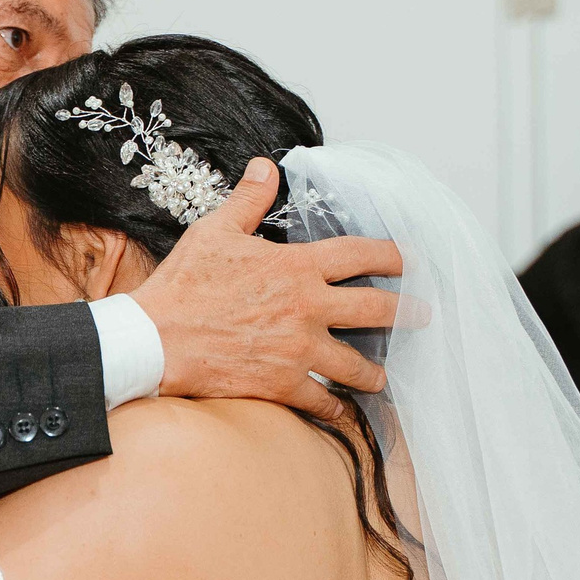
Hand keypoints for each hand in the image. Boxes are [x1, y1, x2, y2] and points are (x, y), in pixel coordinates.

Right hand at [136, 158, 401, 414]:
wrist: (154, 339)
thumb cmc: (183, 285)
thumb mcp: (215, 231)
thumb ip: (248, 199)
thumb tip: (265, 168)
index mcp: (296, 267)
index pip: (361, 255)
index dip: (393, 255)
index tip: (411, 260)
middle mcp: (308, 308)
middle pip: (377, 309)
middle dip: (408, 312)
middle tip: (424, 315)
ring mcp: (299, 350)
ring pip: (357, 365)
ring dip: (375, 371)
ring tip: (384, 375)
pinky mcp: (282, 385)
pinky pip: (323, 402)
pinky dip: (337, 409)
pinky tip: (343, 411)